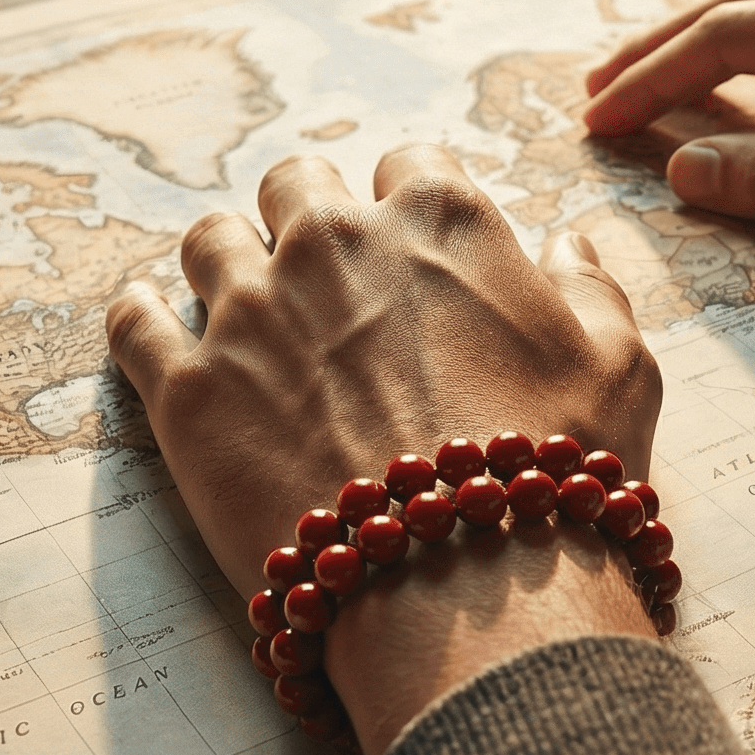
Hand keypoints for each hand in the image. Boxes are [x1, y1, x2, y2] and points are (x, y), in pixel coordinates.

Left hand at [106, 145, 661, 754]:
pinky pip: (133, 321)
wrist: (467, 590)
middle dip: (308, 220)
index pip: (409, 165)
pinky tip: (155, 329)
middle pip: (296, 183)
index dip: (409, 209)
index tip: (410, 251)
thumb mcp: (621, 366)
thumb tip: (571, 243)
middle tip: (323, 281)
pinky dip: (143, 319)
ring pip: (208, 239)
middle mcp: (333, 241)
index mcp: (440, 220)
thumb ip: (591, 286)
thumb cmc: (558, 476)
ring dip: (228, 265)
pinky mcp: (185, 387)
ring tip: (244, 313)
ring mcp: (249, 310)